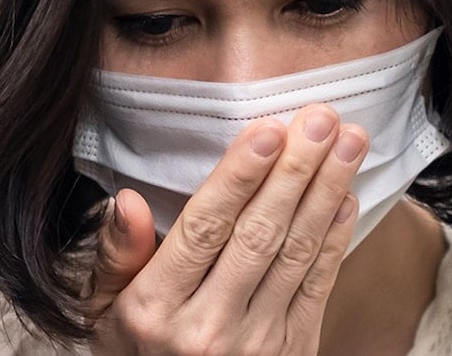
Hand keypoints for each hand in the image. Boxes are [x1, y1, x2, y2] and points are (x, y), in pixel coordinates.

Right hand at [86, 104, 367, 354]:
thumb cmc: (137, 351)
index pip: (204, 228)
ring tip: (348, 141)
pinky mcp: (292, 352)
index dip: (239, 177)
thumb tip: (126, 200)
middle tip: (321, 118)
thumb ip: (116, 255)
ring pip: (296, 254)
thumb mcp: (103, 310)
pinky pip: (318, 287)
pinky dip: (335, 239)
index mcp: (154, 308)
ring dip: (327, 192)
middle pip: (259, 234)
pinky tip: (346, 195)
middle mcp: (207, 328)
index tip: (268, 129)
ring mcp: (256, 344)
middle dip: (295, 170)